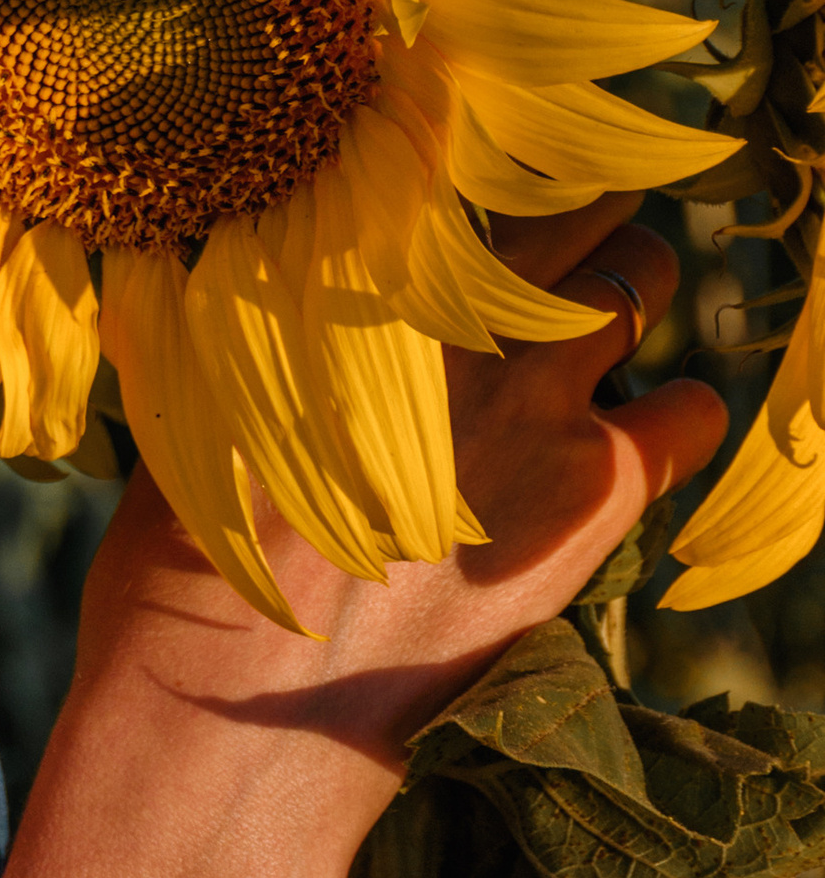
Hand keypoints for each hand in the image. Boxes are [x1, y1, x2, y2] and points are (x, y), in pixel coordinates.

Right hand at [76, 195, 726, 790]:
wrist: (240, 709)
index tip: (483, 197)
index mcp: (352, 278)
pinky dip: (675, 417)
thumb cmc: (184, 568)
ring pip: (646, 280)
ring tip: (604, 342)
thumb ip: (249, 330)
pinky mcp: (595, 492)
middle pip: (576, 203)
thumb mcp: (192, 412)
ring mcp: (537, 397)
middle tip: (561, 260)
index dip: (483, 177)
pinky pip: (692, 414)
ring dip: (634, 297)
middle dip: (581, 220)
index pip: (464, 168)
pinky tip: (632, 447)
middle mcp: (455, 312)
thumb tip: (240, 271)